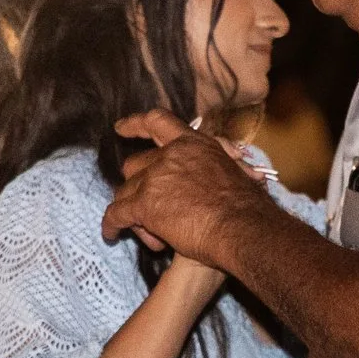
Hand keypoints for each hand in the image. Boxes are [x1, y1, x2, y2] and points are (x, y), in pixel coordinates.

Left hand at [103, 111, 272, 263]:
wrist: (242, 227)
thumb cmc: (248, 206)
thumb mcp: (239, 170)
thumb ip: (226, 160)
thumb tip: (234, 155)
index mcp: (193, 144)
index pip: (158, 122)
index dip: (135, 125)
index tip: (119, 128)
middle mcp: (170, 156)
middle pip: (135, 165)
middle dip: (138, 187)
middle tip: (154, 210)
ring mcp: (155, 178)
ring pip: (126, 192)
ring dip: (133, 212)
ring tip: (151, 235)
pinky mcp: (145, 204)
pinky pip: (117, 213)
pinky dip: (111, 224)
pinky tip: (110, 234)